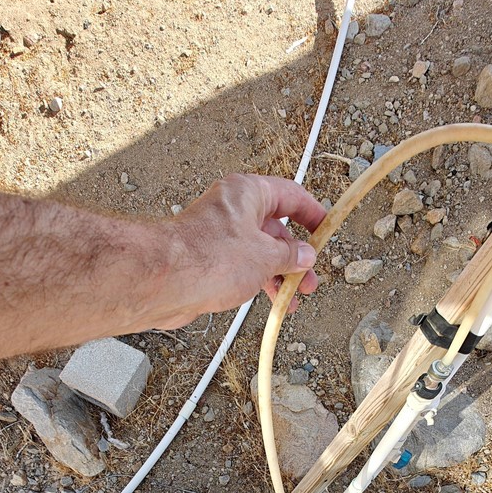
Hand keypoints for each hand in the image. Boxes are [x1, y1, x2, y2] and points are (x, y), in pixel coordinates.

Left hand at [167, 174, 326, 321]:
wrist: (165, 282)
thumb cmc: (208, 259)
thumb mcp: (265, 257)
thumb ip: (290, 256)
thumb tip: (305, 255)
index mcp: (247, 193)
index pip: (290, 195)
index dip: (312, 213)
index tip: (326, 229)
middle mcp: (232, 209)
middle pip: (275, 228)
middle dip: (296, 256)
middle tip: (309, 277)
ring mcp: (219, 234)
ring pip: (259, 251)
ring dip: (279, 274)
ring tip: (293, 298)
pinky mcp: (208, 259)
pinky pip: (242, 267)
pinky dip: (259, 281)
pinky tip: (270, 299)